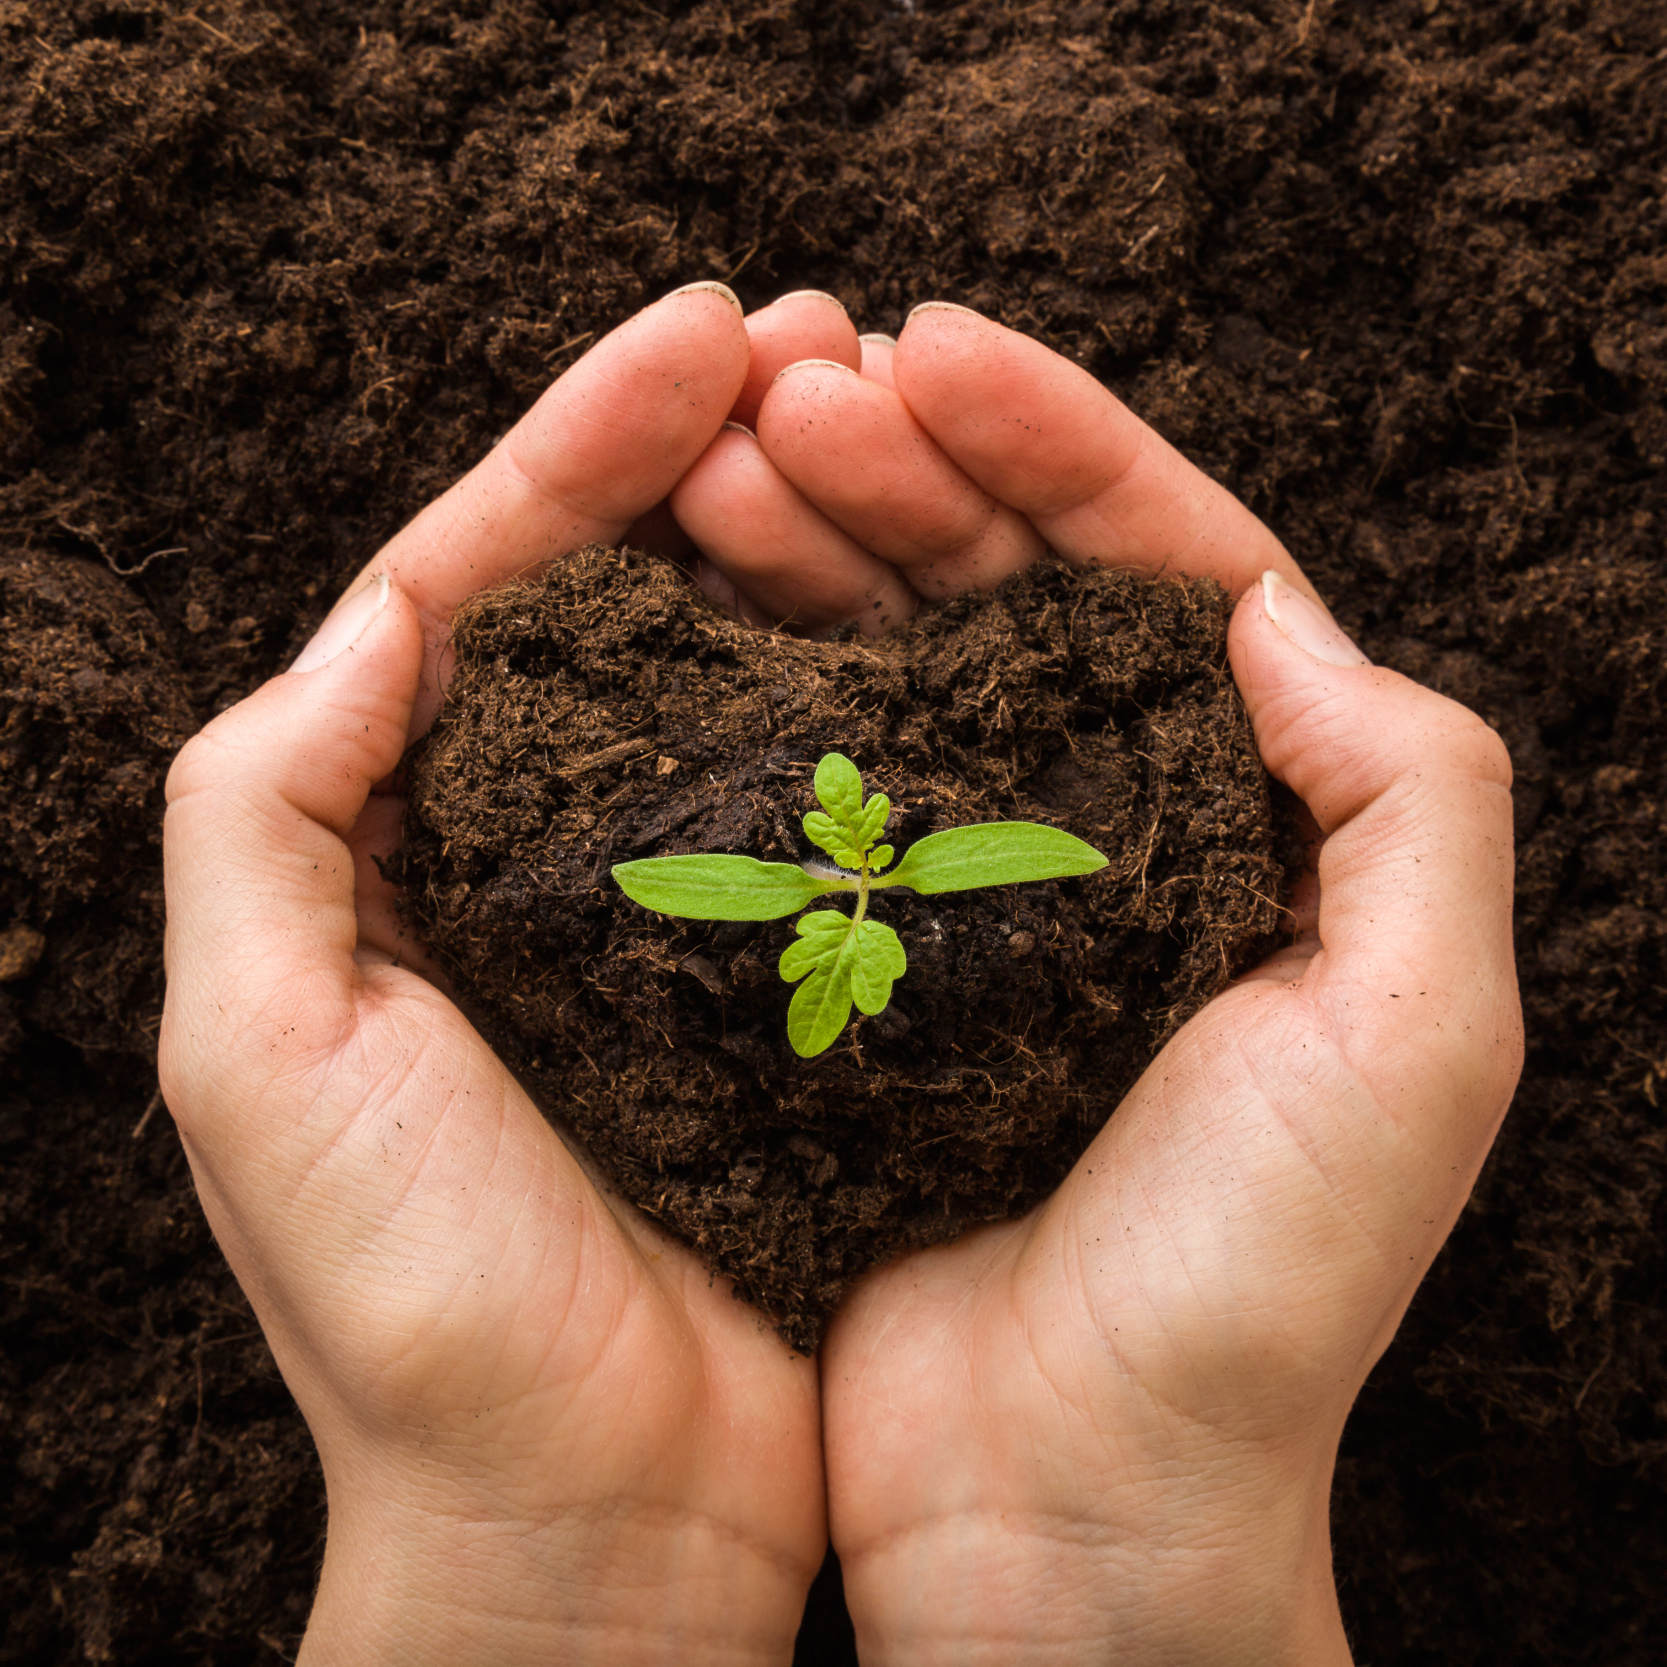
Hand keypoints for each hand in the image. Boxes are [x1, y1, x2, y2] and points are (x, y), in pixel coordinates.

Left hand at [160, 284, 854, 1664]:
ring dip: (805, 541)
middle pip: (619, 596)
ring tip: (888, 426)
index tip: (700, 337)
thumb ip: (266, 815)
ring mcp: (683, 907)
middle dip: (704, 449)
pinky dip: (880, 694)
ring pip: (740, 672)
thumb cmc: (418, 1320)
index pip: (483, 580)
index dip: (582, 442)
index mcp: (404, 840)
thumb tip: (381, 614)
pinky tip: (942, 612)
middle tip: (816, 335)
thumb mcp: (261, 1054)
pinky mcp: (798, 981)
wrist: (595, 1525)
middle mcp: (544, 850)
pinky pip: (838, 797)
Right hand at [738, 306, 1521, 1663]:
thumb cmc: (1252, 1294)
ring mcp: (962, 895)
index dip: (1060, 445)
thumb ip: (1407, 796)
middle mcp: (1102, 833)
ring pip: (886, 667)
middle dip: (907, 467)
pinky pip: (797, 789)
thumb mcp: (1417, 1037)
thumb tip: (1268, 608)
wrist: (1070, 1500)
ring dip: (812, 548)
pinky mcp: (845, 969)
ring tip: (720, 459)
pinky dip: (747, 688)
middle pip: (1005, 594)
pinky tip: (680, 608)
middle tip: (791, 387)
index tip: (934, 349)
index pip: (1160, 570)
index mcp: (1242, 819)